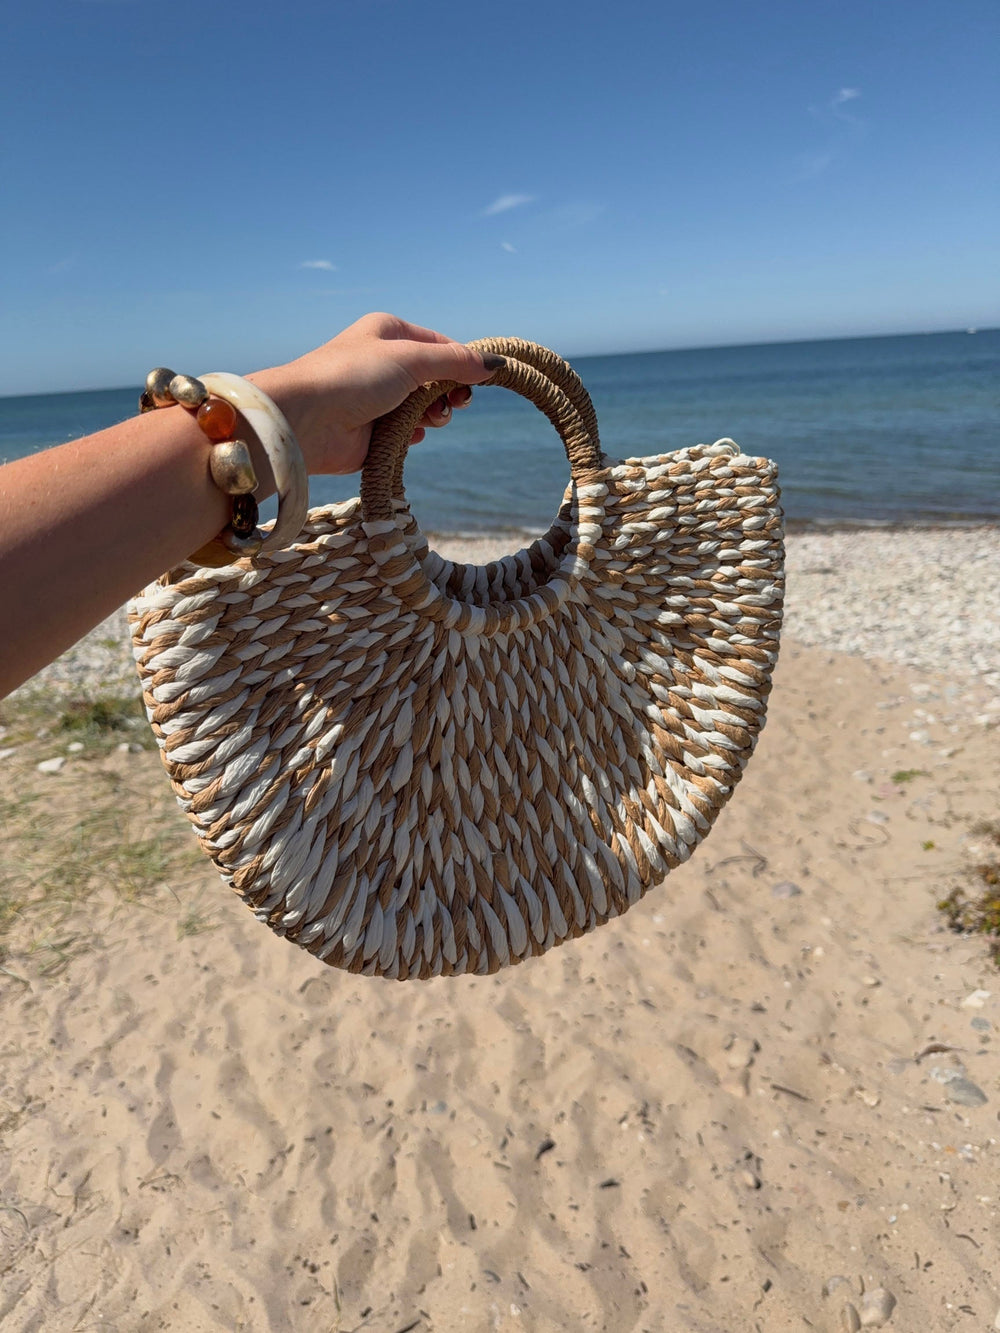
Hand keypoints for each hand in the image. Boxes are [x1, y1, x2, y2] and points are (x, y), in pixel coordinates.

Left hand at [249, 312, 496, 475]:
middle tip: (455, 403)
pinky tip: (408, 435)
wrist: (306, 420)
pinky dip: (414, 435)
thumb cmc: (352, 377)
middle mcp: (384, 363)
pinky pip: (408, 433)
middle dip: (448, 392)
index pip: (441, 346)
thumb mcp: (410, 358)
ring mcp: (379, 399)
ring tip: (427, 419)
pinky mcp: (374, 432)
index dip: (463, 363)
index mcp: (390, 334)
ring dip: (433, 415)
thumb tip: (496, 364)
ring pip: (425, 408)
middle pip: (436, 378)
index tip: (483, 380)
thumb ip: (454, 361)